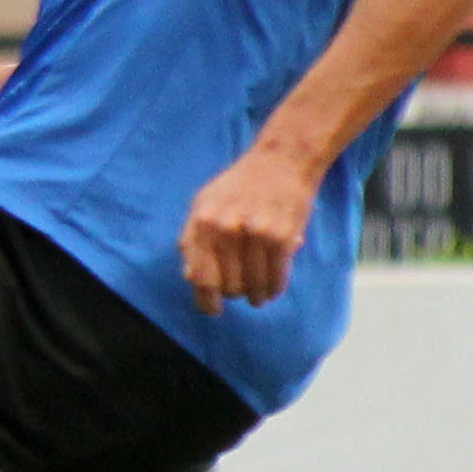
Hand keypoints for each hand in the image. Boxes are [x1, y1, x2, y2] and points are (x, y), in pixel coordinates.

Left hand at [178, 146, 320, 314]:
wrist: (281, 161)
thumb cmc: (239, 186)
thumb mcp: (204, 204)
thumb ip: (193, 239)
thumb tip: (190, 278)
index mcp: (202, 222)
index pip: (200, 276)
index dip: (206, 300)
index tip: (213, 310)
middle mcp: (226, 229)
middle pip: (227, 286)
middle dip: (233, 293)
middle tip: (240, 289)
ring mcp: (255, 234)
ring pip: (253, 287)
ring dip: (256, 296)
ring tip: (258, 295)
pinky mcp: (282, 238)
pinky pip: (276, 280)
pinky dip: (274, 289)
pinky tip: (271, 289)